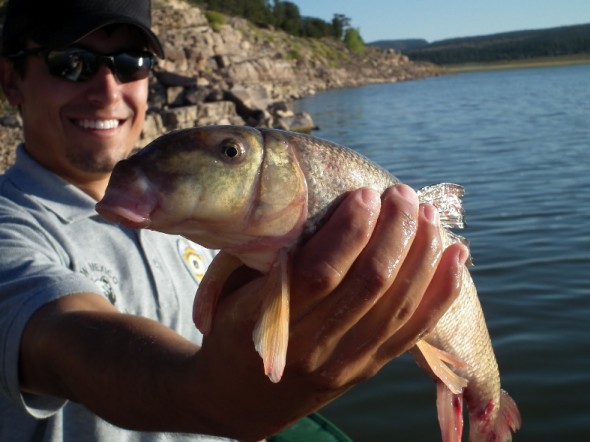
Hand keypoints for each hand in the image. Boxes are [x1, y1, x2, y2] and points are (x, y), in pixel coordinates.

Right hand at [194, 184, 466, 439]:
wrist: (240, 399)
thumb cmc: (233, 332)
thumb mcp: (235, 294)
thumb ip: (273, 261)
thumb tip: (324, 209)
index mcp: (272, 325)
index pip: (321, 273)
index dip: (350, 231)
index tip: (365, 194)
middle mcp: (313, 349)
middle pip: (369, 283)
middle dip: (394, 231)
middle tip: (402, 195)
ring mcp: (346, 364)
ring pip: (398, 303)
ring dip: (421, 253)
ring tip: (428, 214)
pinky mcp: (368, 370)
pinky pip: (414, 331)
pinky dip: (441, 291)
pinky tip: (456, 256)